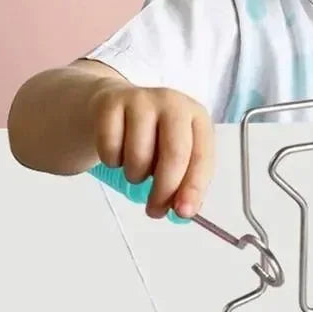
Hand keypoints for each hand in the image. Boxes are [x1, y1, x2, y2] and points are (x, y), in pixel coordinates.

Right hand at [88, 82, 214, 218]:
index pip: (202, 156)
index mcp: (198, 118)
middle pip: (174, 154)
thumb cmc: (154, 136)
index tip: (183, 212)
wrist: (118, 106)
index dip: (193, 187)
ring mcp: (142, 100)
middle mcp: (173, 104)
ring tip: (136, 170)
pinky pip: (110, 147)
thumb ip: (184, 182)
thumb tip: (184, 210)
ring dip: (135, 175)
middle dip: (164, 190)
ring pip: (138, 155)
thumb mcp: (177, 154)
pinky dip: (112, 161)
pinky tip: (118, 153)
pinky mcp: (111, 102)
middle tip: (155, 210)